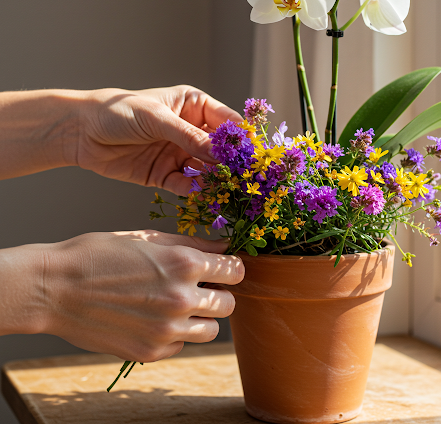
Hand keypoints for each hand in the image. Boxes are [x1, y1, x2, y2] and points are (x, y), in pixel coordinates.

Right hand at [1, 231, 243, 361]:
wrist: (55, 288)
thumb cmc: (99, 254)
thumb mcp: (147, 239)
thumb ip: (191, 245)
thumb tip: (221, 248)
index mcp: (184, 264)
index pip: (235, 271)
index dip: (231, 268)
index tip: (224, 268)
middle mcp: (182, 299)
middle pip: (229, 304)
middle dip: (219, 293)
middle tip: (202, 287)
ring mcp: (167, 330)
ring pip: (211, 330)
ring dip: (203, 317)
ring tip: (180, 304)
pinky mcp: (151, 352)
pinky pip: (182, 345)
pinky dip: (177, 334)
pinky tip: (156, 318)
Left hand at [77, 86, 242, 194]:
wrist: (80, 132)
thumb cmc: (118, 111)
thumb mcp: (157, 118)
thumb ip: (189, 136)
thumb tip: (220, 153)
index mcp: (193, 107)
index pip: (226, 122)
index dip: (241, 138)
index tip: (255, 153)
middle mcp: (190, 131)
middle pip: (220, 150)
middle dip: (231, 163)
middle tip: (245, 177)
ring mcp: (179, 154)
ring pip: (206, 170)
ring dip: (215, 180)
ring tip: (226, 190)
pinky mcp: (165, 175)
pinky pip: (186, 185)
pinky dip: (194, 191)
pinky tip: (201, 195)